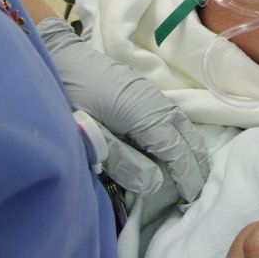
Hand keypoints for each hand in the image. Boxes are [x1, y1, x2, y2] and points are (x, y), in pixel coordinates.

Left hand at [37, 17, 208, 201]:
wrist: (58, 60)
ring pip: (184, 126)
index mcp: (148, 116)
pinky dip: (182, 136)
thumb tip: (155, 184)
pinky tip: (177, 146)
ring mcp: (153, 95)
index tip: (193, 199)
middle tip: (200, 190)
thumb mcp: (91, 138)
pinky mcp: (145, 92)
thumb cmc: (69, 101)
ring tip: (195, 172)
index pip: (178, 152)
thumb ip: (123, 162)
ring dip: (192, 149)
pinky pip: (174, 118)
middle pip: (188, 137)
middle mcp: (158, 104)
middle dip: (198, 164)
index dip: (188, 177)